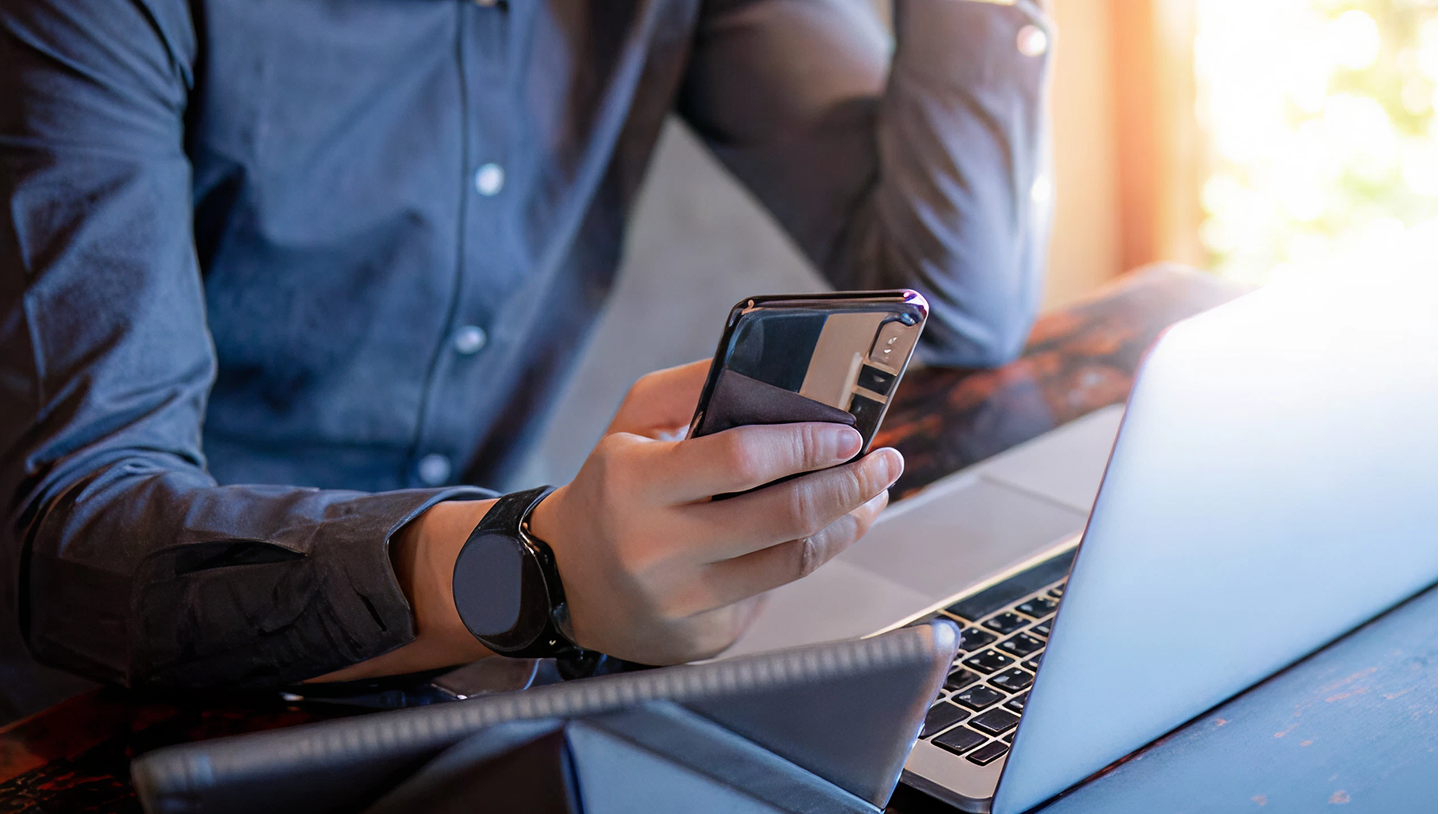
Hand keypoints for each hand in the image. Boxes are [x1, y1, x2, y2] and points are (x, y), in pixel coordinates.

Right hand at [529, 361, 902, 664]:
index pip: (742, 459)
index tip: (848, 434)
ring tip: (869, 495)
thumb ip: (693, 386)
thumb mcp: (630, 422)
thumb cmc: (610, 489)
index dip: (806, 445)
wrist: (563, 579)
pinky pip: (774, 593)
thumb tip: (773, 370)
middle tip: (883, 462)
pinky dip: (805, 557)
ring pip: (793, 563)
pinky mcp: (703, 636)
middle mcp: (656, 549)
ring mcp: (682, 601)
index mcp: (635, 483)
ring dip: (846, 524)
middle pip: (783, 517)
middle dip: (849, 485)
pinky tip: (821, 532)